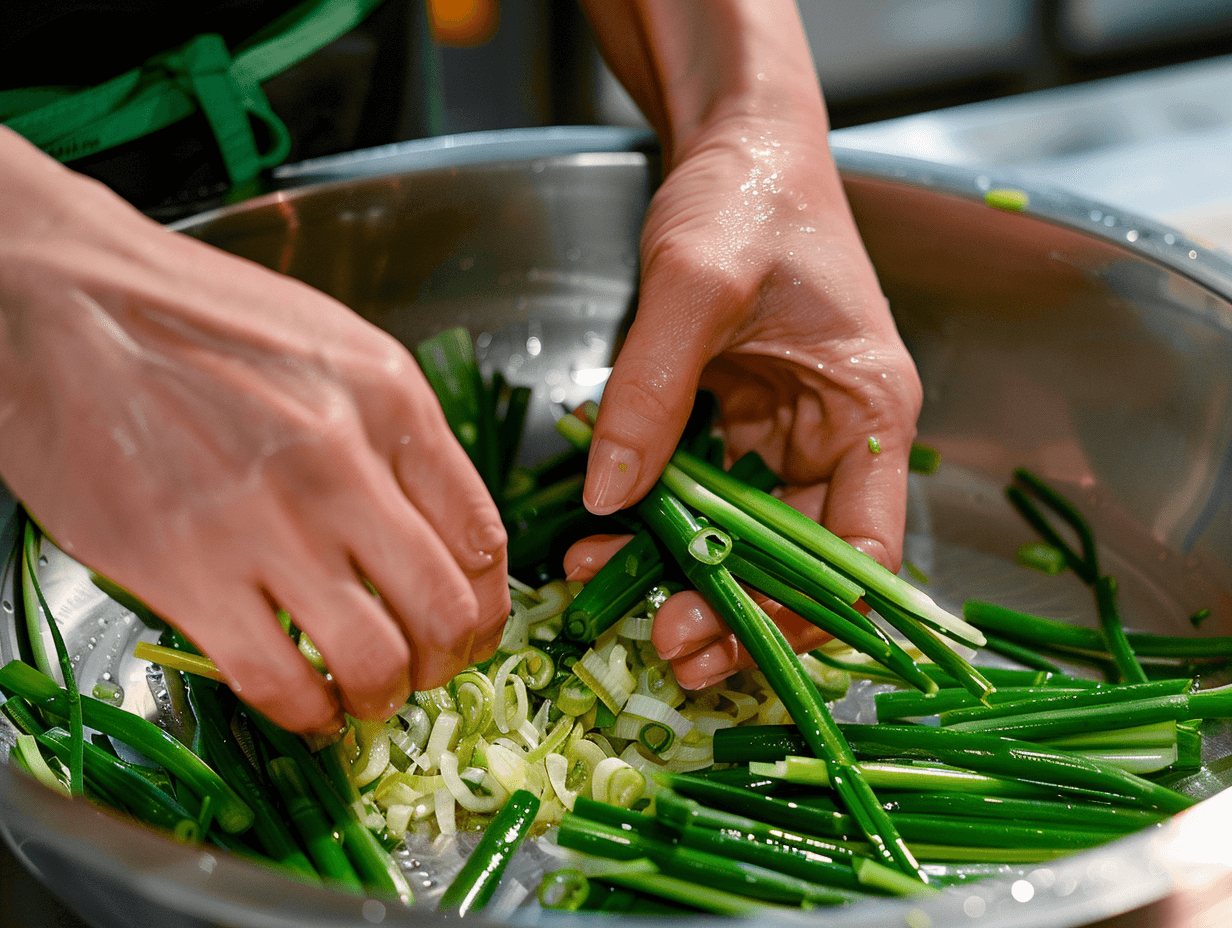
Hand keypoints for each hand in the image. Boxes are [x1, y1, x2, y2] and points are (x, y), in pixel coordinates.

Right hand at [0, 129, 509, 732]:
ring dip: (384, 697)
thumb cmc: (196, 317)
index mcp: (391, 401)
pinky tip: (305, 707)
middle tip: (427, 673)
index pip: (483, 538)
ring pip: (375, 661)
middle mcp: (344, 464)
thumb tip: (436, 527)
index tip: (472, 627)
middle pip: (447, 610)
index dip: (488, 606)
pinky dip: (307, 715)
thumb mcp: (332, 347)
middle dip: (449, 663)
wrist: (59, 301)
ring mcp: (267, 522)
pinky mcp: (185, 572)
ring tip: (366, 696)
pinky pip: (277, 682)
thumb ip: (395, 434)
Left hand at [579, 115, 921, 687]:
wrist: (732, 143)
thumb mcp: (696, 281)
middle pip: (800, 557)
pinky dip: (659, 522)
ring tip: (615, 599)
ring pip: (745, 535)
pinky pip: (702, 491)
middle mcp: (833, 432)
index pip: (866, 546)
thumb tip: (612, 497)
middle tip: (667, 647)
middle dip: (737, 611)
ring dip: (687, 575)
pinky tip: (604, 538)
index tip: (738, 640)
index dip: (812, 609)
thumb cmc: (745, 193)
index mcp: (867, 409)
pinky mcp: (736, 419)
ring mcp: (782, 430)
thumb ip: (653, 389)